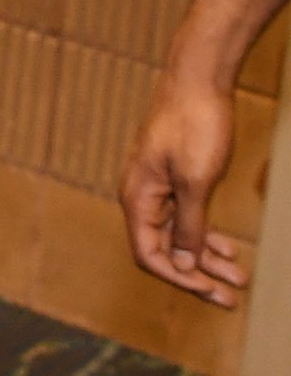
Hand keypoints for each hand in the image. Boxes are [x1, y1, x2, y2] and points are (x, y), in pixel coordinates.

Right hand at [119, 65, 249, 305]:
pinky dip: (206, 235)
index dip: (179, 279)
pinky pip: (186, 217)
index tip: (211, 290)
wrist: (199, 78)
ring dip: (208, 259)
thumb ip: (187, 226)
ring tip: (239, 277)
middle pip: (165, 252)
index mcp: (138, 199)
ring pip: (179, 235)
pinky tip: (227, 248)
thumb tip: (180, 264)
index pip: (149, 256)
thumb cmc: (193, 124)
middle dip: (199, 277)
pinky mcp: (174, 177)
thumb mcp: (195, 181)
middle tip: (231, 297)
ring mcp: (158, 188)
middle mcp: (142, 198)